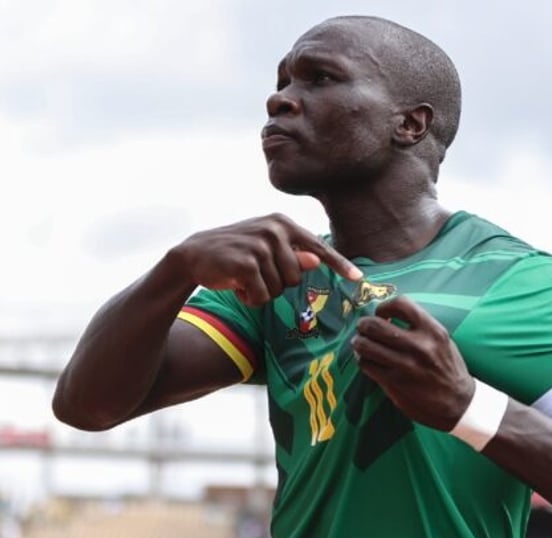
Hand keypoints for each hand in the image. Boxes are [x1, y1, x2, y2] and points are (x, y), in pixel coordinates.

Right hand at [175, 213, 361, 305]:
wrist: (193, 255)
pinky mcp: (247, 263)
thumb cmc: (233, 254)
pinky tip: (235, 285)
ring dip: (260, 292)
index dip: (339, 265)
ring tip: (243, 278)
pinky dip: (249, 299)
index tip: (358, 278)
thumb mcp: (264, 250)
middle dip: (276, 284)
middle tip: (254, 274)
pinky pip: (262, 296)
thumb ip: (291, 254)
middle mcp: (275, 229)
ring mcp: (261, 245)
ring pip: (279, 290)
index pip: (319, 247)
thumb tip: (316, 260)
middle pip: (297, 278)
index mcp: (283, 223)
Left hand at [351, 295, 474, 430]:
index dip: (384, 306)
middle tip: (362, 328)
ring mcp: (405, 365)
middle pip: (376, 325)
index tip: (381, 313)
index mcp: (433, 331)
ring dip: (359, 342)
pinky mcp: (394, 383)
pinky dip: (363, 360)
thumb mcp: (442, 341)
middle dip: (364, 324)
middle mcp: (419, 346)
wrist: (459, 404)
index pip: (401, 304)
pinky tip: (366, 360)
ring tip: (360, 343)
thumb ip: (419, 327)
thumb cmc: (448, 368)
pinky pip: (367, 365)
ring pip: (366, 345)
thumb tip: (387, 316)